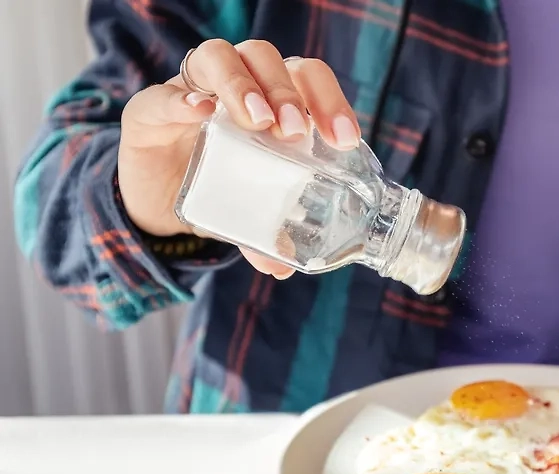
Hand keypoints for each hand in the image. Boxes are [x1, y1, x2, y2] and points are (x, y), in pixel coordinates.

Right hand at [118, 39, 361, 277]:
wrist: (153, 199)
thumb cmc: (215, 189)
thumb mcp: (247, 211)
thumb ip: (264, 233)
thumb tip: (282, 267)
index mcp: (270, 100)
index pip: (306, 76)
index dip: (330, 99)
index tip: (345, 139)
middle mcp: (234, 84)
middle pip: (264, 57)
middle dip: (287, 91)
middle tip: (296, 133)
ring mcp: (189, 91)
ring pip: (219, 56)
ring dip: (243, 85)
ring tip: (258, 122)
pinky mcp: (148, 110)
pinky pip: (162, 94)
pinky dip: (182, 100)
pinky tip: (199, 113)